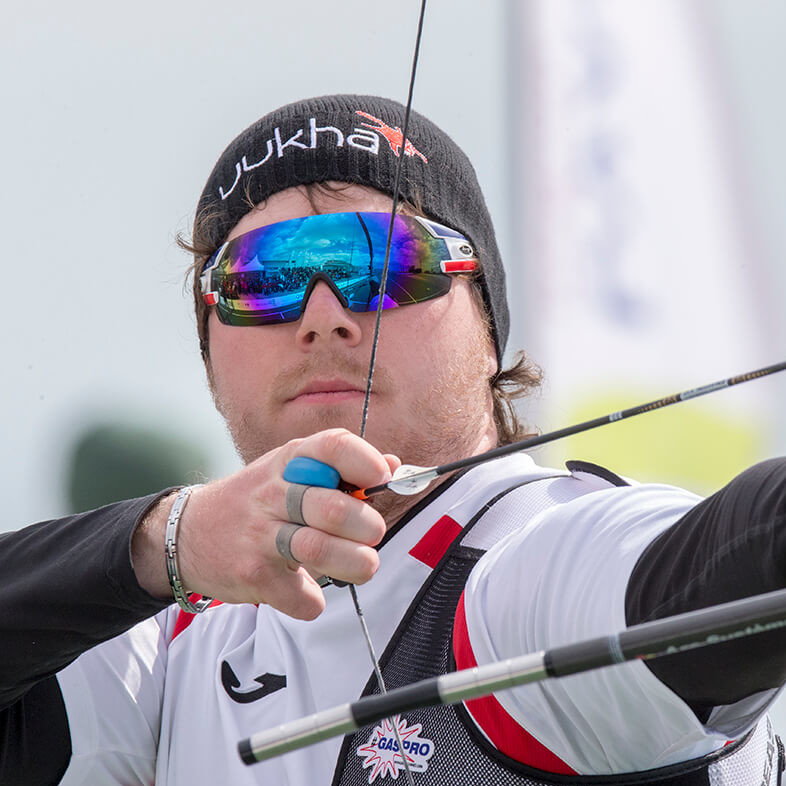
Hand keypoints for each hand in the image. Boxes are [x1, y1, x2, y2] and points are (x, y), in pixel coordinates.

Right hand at [131, 429, 397, 619]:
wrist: (188, 533)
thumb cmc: (257, 500)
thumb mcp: (292, 472)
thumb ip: (342, 469)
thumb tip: (395, 466)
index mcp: (291, 461)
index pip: (333, 446)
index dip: (366, 461)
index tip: (382, 479)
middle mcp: (274, 493)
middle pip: (333, 507)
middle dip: (368, 526)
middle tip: (372, 534)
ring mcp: (260, 535)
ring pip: (319, 550)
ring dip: (356, 563)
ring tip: (365, 565)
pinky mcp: (253, 575)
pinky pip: (300, 597)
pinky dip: (315, 602)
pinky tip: (311, 592)